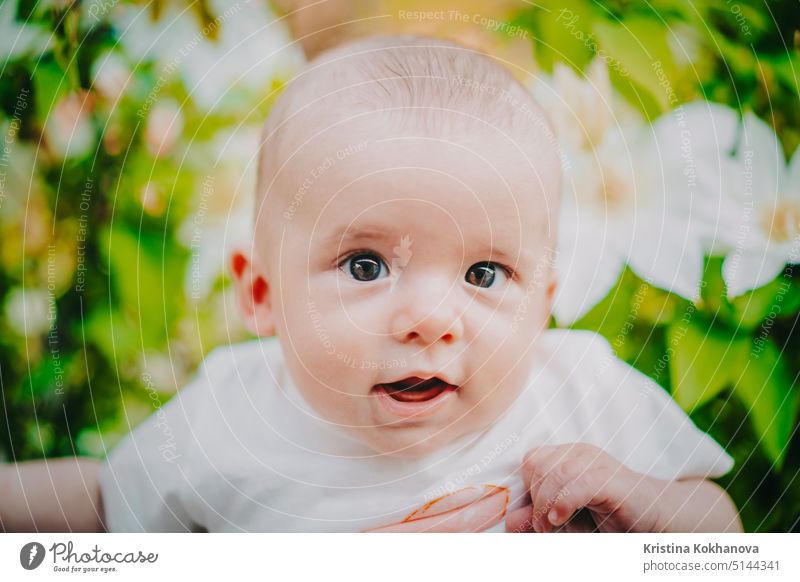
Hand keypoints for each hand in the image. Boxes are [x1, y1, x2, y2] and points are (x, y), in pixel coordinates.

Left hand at [506, 443, 663, 532]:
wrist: (657, 522)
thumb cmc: (608, 519)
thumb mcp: (565, 520)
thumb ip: (537, 518)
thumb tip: (509, 520)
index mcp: (566, 456)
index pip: (531, 460)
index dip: (527, 488)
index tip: (535, 515)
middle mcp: (580, 453)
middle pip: (538, 465)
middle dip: (535, 499)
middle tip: (546, 526)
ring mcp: (598, 463)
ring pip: (555, 474)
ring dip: (546, 506)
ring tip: (553, 527)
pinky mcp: (613, 480)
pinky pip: (579, 483)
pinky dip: (563, 502)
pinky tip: (558, 518)